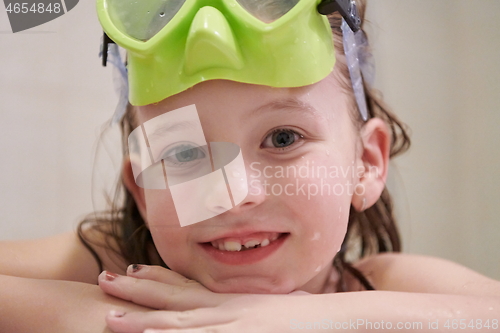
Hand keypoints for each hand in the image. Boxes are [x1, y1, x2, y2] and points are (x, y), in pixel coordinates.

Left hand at [98, 265, 311, 332]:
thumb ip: (243, 313)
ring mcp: (233, 324)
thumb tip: (231, 315)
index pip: (187, 285)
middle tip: (104, 280)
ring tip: (109, 317)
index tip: (131, 269)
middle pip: (174, 297)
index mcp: (230, 301)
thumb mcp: (267, 312)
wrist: (335, 319)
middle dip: (137, 290)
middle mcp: (226, 308)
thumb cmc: (305, 318)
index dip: (157, 277)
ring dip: (143, 321)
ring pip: (180, 322)